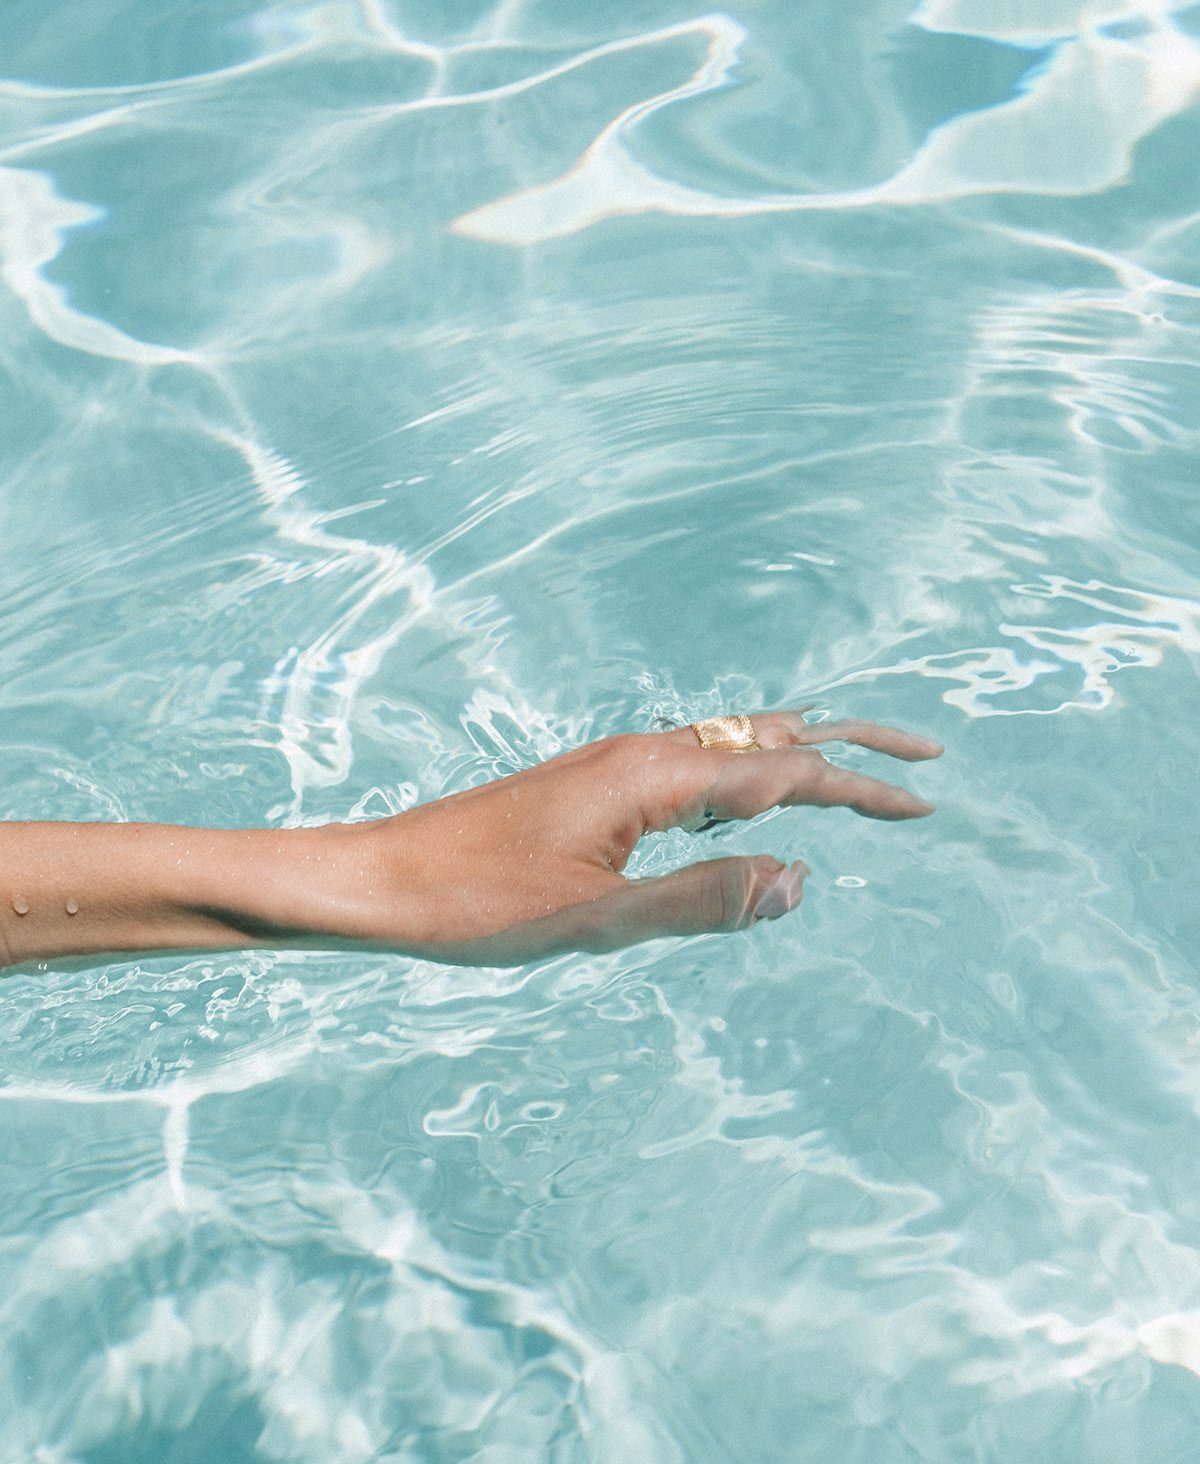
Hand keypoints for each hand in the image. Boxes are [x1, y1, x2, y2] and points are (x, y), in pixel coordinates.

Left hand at [340, 709, 943, 964]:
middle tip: (921, 760)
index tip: (925, 803)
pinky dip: (747, 773)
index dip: (858, 790)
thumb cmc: (473, 905)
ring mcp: (614, 766)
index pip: (782, 774)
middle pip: (766, 737)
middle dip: (847, 749)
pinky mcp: (593, 786)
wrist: (379, 880)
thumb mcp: (592, 920)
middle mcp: (640, 755)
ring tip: (851, 769)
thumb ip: (698, 901)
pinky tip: (743, 800)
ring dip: (799, 756)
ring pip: (729, 746)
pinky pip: (694, 766)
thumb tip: (801, 879)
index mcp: (650, 777)